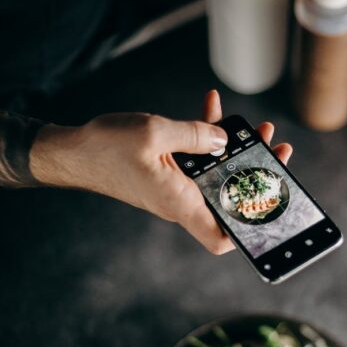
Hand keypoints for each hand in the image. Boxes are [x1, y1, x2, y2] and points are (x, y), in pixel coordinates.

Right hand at [31, 91, 292, 253]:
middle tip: (272, 149)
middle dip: (254, 175)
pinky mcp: (170, 175)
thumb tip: (223, 139)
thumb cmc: (105, 149)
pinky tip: (213, 108)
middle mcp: (182, 202)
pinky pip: (196, 160)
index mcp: (180, 203)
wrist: (74, 153)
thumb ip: (194, 134)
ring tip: (252, 128)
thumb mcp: (153, 133)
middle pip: (229, 200)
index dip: (245, 233)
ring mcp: (177, 189)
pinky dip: (207, 138)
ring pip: (216, 176)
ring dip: (236, 152)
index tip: (266, 208)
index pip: (219, 239)